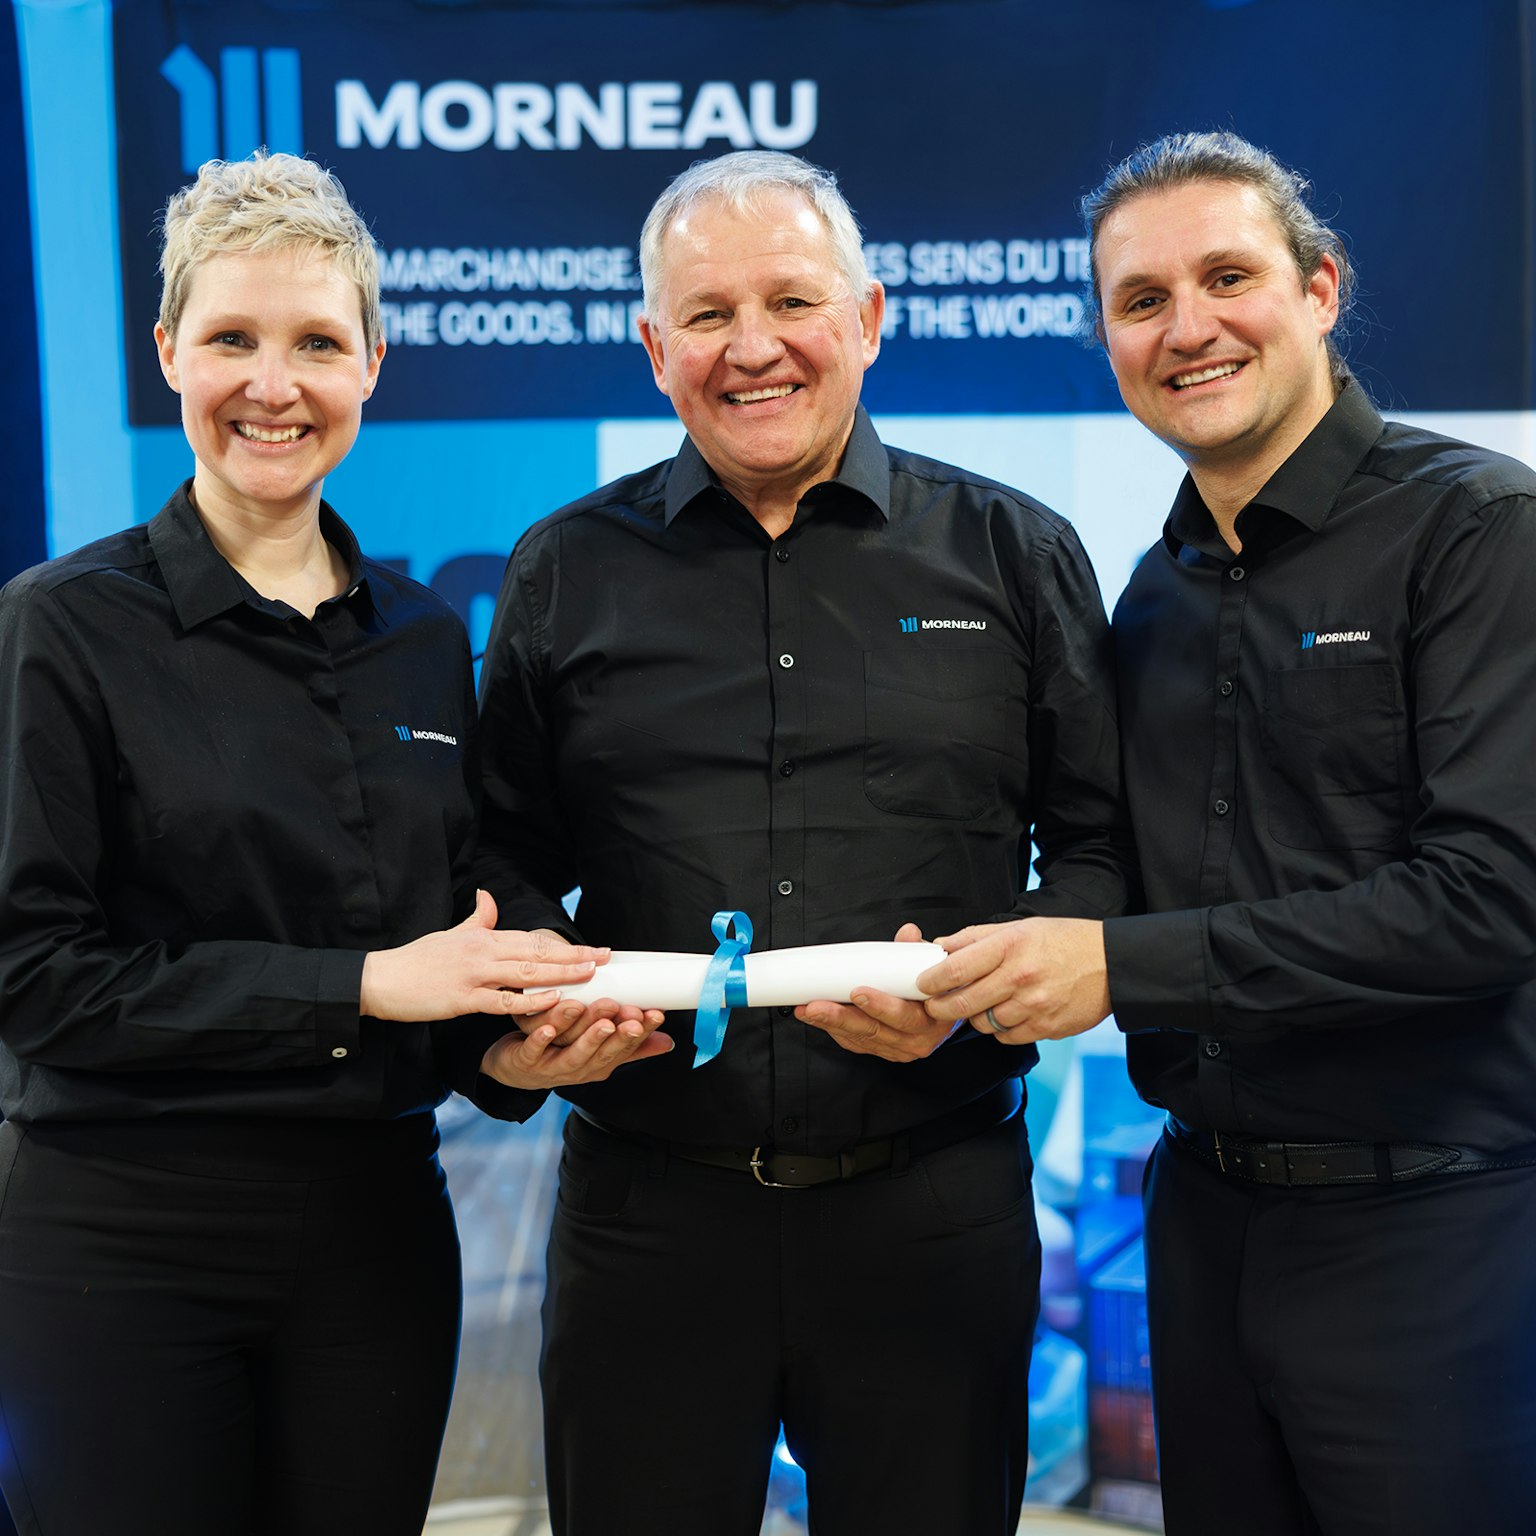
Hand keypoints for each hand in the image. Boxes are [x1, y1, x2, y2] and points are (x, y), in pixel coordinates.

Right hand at [360, 890, 611, 1021]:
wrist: (380, 979)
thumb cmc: (416, 960)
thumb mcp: (450, 934)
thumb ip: (476, 918)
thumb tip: (489, 896)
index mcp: (483, 936)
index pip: (532, 939)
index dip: (565, 945)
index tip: (594, 949)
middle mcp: (483, 951)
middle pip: (537, 951)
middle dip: (575, 955)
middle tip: (606, 958)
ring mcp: (474, 974)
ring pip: (527, 972)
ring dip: (561, 973)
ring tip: (591, 975)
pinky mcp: (463, 999)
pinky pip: (504, 1000)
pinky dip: (531, 1001)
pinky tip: (553, 1000)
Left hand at [479, 1004, 673, 1087]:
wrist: (516, 1070)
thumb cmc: (561, 1054)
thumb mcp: (599, 1051)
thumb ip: (630, 1046)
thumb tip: (667, 1042)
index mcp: (600, 1064)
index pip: (625, 1047)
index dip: (642, 1032)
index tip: (656, 1014)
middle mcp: (580, 1068)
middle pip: (603, 1052)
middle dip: (618, 1035)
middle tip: (632, 1017)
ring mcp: (553, 1067)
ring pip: (573, 1052)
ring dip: (587, 1035)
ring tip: (599, 1015)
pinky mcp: (527, 1061)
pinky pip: (534, 1050)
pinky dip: (541, 1040)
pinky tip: (548, 1028)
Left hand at [797, 924, 960, 1061]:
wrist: (942, 1010)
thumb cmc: (933, 988)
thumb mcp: (931, 967)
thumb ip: (916, 951)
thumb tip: (908, 933)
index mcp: (931, 1018)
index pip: (904, 1016)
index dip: (880, 1006)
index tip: (857, 992)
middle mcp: (915, 1039)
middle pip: (874, 1030)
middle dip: (841, 1017)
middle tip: (817, 1005)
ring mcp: (897, 1048)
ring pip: (860, 1038)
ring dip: (831, 1023)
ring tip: (808, 1009)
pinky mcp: (881, 1050)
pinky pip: (854, 1043)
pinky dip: (834, 1029)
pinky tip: (818, 1018)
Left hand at [919, 917, 1110, 1044]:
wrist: (1112, 964)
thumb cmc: (1063, 941)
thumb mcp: (1020, 927)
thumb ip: (977, 937)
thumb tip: (940, 947)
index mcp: (1010, 946)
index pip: (956, 969)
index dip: (931, 981)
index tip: (921, 985)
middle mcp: (1020, 977)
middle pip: (963, 1003)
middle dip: (940, 1008)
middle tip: (935, 1006)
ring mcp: (1034, 1006)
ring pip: (983, 1023)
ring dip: (975, 1017)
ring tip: (981, 1004)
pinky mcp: (1047, 1028)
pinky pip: (1007, 1037)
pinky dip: (1000, 1030)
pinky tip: (1007, 1014)